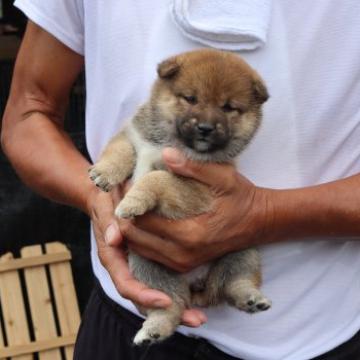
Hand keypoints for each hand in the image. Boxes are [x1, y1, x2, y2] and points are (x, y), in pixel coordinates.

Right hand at [86, 184, 206, 326]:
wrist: (106, 198)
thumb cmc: (106, 202)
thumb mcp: (105, 207)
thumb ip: (108, 222)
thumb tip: (114, 238)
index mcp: (113, 257)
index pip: (126, 284)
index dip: (144, 295)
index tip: (166, 301)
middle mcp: (126, 266)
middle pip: (143, 297)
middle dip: (167, 313)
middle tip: (195, 320)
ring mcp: (138, 265)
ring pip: (154, 293)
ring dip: (177, 307)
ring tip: (200, 316)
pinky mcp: (149, 259)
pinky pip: (161, 280)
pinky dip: (177, 291)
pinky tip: (197, 295)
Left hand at [120, 148, 270, 271]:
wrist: (259, 223)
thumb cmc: (241, 198)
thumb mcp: (223, 177)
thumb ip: (193, 167)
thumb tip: (166, 154)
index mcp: (190, 233)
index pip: (142, 221)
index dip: (128, 202)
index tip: (125, 185)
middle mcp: (182, 254)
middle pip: (135, 238)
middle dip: (123, 216)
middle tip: (121, 194)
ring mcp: (183, 263)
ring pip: (139, 249)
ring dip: (129, 229)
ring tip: (129, 206)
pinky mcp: (184, 265)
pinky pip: (150, 255)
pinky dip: (140, 239)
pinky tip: (142, 221)